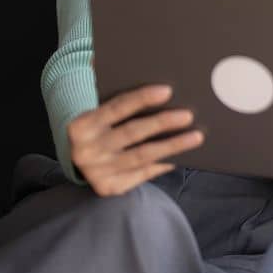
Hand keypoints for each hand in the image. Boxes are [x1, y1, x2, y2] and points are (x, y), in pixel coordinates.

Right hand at [67, 84, 202, 196]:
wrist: (76, 156)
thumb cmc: (98, 126)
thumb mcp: (98, 111)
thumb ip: (117, 100)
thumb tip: (155, 85)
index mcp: (81, 126)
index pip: (116, 108)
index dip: (142, 99)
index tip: (167, 91)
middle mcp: (86, 150)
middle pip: (131, 133)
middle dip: (162, 123)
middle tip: (188, 115)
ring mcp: (97, 172)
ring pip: (141, 156)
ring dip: (171, 146)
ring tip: (196, 137)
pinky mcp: (108, 187)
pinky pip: (142, 174)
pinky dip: (162, 164)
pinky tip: (180, 156)